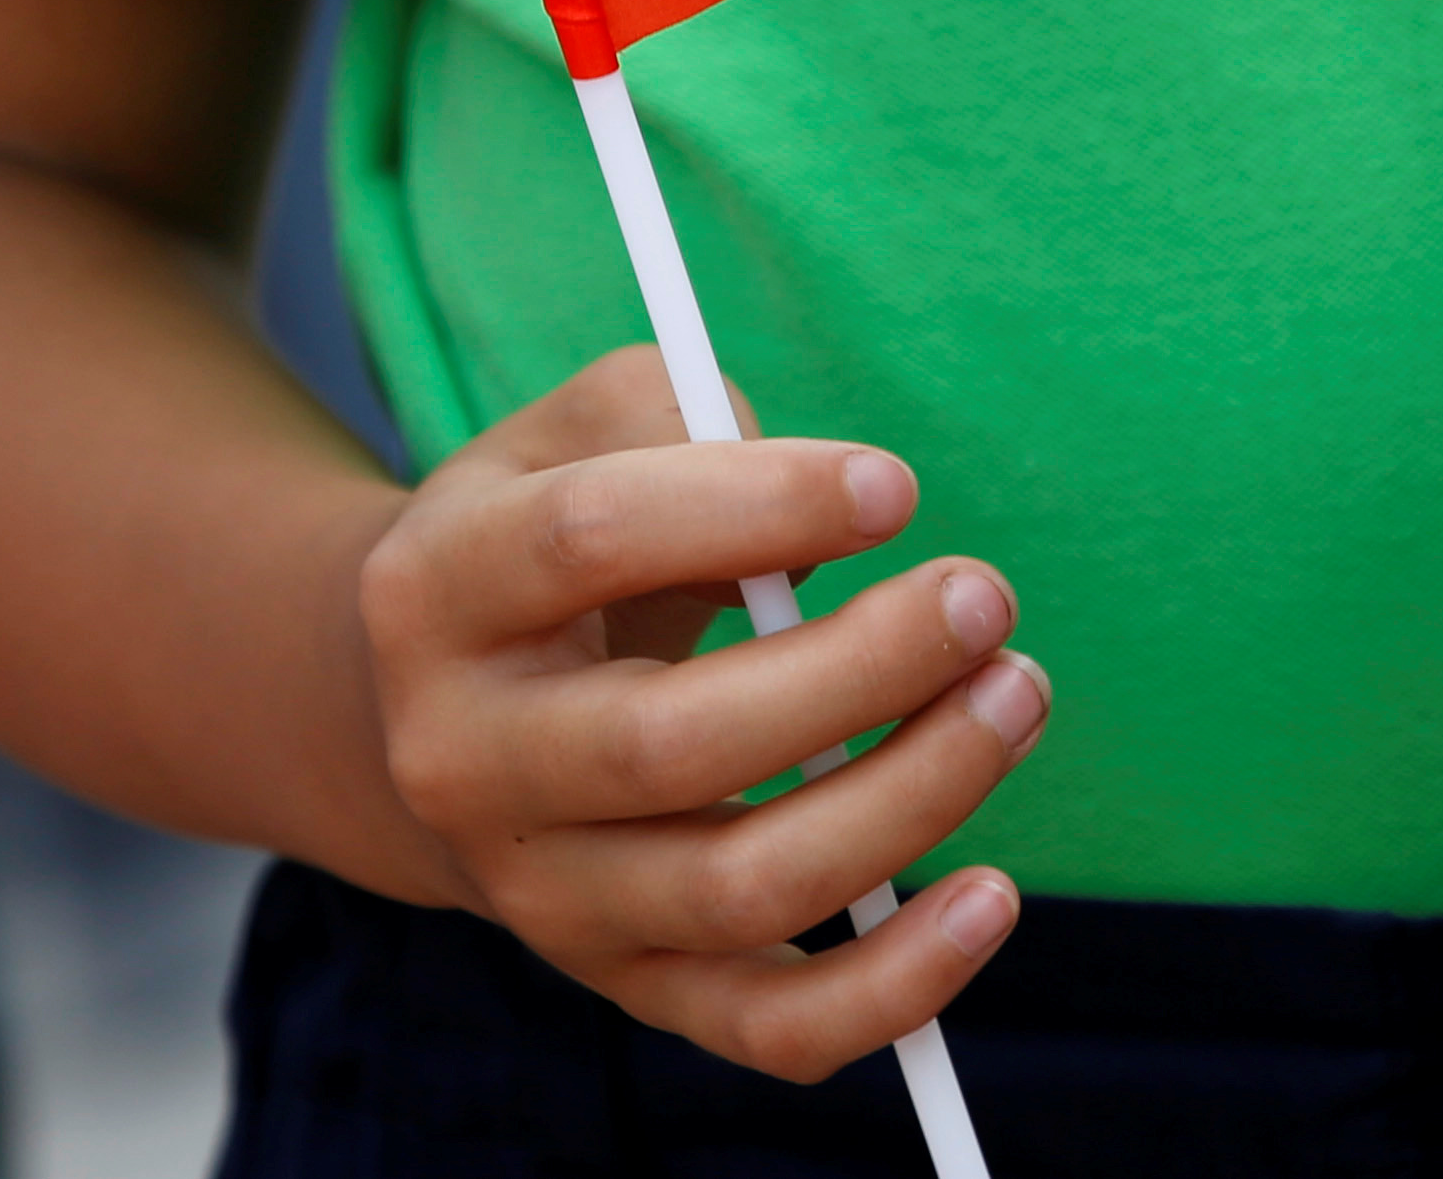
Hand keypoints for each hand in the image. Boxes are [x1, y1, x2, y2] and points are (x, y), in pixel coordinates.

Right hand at [357, 346, 1045, 1082]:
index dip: (760, 505)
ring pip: (736, 890)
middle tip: (982, 600)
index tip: (895, 487)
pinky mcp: (627, 983)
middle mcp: (466, 763)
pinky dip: (893, 986)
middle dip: (861, 671)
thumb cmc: (548, 538)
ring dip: (909, 799)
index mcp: (440, 591)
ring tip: (1014, 695)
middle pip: (670, 744)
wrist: (427, 716)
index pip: (590, 538)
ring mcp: (543, 895)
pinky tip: (989, 900)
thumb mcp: (573, 434)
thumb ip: (681, 416)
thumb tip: (831, 491)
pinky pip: (767, 1027)